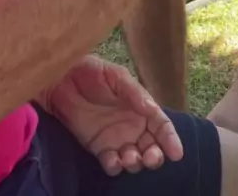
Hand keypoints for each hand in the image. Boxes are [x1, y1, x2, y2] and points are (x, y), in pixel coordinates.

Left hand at [44, 56, 182, 175]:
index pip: (161, 126)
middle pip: (151, 147)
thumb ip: (134, 92)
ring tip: (130, 158)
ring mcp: (116, 139)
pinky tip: (112, 160)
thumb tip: (152, 108)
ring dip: (135, 163)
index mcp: (141, 107)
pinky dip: (114, 166)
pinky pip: (111, 163)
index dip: (171, 140)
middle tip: (150, 157)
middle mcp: (133, 126)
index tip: (176, 153)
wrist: (61, 80)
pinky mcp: (98, 148)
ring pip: (134, 159)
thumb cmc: (92, 71)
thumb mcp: (115, 76)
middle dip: (155, 156)